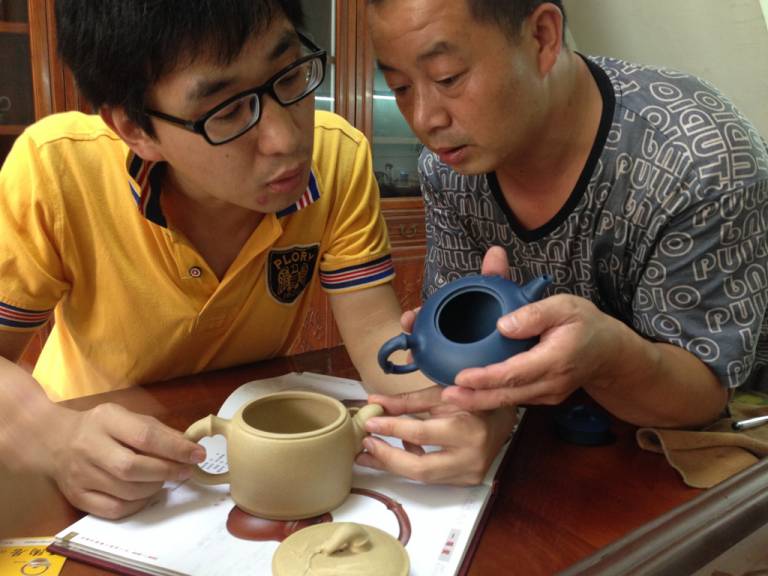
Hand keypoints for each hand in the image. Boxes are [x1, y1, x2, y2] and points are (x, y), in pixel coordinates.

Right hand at [40, 403, 205, 518]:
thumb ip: (158, 431)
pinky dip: (138, 504)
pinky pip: (115, 509)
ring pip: (127, 491)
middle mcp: (89, 447)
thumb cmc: (101, 427)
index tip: (198, 455)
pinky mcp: (77, 497)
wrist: (53, 440)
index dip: (176, 448)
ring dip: (155, 488)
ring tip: (164, 479)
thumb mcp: (127, 417)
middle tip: (186, 471)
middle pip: (133, 468)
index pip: (145, 436)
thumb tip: (190, 448)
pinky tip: (146, 493)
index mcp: (106, 420)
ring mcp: (80, 475)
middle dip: (167, 471)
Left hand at [355, 387, 516, 484]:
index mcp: (467, 430)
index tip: (370, 422)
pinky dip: (412, 464)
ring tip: (369, 453)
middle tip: (364, 446)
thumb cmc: (471, 399)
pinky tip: (396, 452)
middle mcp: (471, 457)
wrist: (503, 418)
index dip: (391, 428)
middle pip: (421, 468)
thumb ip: (407, 402)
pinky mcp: (466, 480)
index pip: (421, 433)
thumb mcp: (441, 394)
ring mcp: (469, 473)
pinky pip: (432, 476)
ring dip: (394, 464)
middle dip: (388, 458)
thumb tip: (374, 402)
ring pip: (424, 477)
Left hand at [443, 246, 618, 410]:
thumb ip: (534, 313)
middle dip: (475, 398)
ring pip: (509, 401)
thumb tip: (503, 325)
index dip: (487, 377)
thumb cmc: (586, 323)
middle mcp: (552, 383)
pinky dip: (491, 397)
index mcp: (556, 359)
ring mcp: (548, 394)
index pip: (516, 373)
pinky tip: (470, 393)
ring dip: (479, 401)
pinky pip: (514, 399)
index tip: (461, 377)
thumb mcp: (565, 305)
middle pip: (508, 394)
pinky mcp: (543, 397)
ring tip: (450, 396)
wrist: (610, 352)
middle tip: (446, 395)